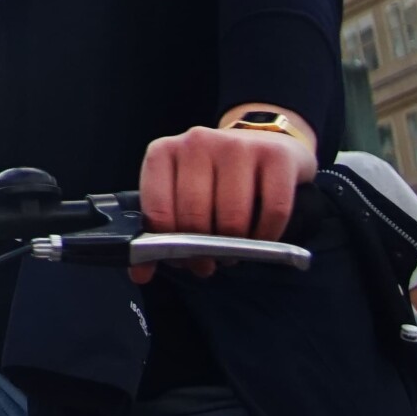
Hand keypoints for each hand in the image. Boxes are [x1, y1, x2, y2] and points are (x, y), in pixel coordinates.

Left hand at [132, 123, 314, 283]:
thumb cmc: (214, 177)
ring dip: (235, 247)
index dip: (168, 246)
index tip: (180, 260)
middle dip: (202, 251)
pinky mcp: (276, 155)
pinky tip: (262, 238)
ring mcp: (237, 145)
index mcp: (163, 152)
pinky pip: (273, 211)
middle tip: (209, 261)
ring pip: (233, 218)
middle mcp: (197, 142)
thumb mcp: (178, 195)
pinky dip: (267, 235)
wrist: (262, 142)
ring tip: (233, 249)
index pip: (158, 212)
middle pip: (195, 217)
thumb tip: (140, 273)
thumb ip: (158, 231)